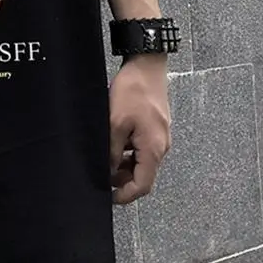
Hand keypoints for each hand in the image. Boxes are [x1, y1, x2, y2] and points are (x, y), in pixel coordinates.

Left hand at [109, 56, 170, 203]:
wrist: (147, 65)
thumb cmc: (133, 91)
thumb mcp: (115, 123)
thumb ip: (112, 151)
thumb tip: (108, 171)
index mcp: (153, 149)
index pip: (143, 185)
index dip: (125, 195)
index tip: (108, 197)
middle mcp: (161, 146)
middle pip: (144, 175)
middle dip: (122, 180)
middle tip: (101, 174)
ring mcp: (160, 136)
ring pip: (142, 161)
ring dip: (124, 165)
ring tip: (103, 158)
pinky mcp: (155, 127)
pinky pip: (142, 148)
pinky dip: (128, 152)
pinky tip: (113, 143)